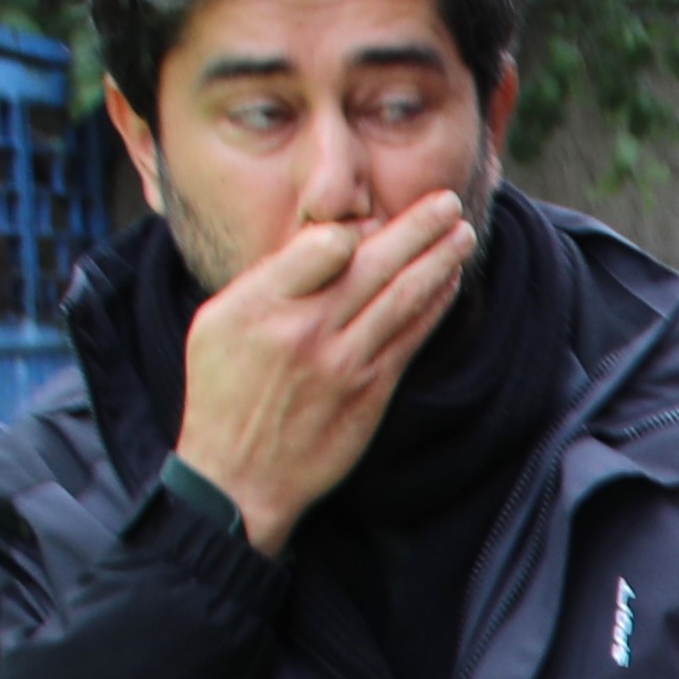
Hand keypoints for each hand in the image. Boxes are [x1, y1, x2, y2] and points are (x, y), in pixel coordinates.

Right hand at [173, 192, 480, 547]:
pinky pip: (410, 338)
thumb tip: (325, 244)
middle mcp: (304, 330)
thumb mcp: (216, 324)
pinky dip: (434, 306)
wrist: (238, 478)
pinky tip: (450, 283)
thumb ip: (267, 280)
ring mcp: (342, 363)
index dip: (355, 227)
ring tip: (462, 234)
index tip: (373, 218)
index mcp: (260, 305)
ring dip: (438, 261)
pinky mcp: (369, 393)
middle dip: (418, 228)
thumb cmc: (222, 393)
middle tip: (448, 201)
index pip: (323, 246)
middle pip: (373, 264)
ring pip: (401, 297)